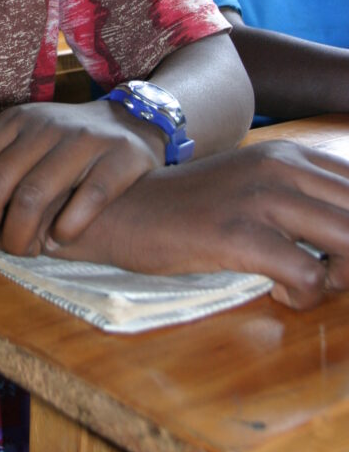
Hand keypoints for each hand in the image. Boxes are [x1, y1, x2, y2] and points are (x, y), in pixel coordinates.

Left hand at [0, 99, 164, 256]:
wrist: (132, 122)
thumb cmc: (66, 141)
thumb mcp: (26, 134)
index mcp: (16, 121)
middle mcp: (45, 126)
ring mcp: (83, 141)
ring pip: (34, 197)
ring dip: (18, 235)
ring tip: (19, 252)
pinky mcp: (119, 159)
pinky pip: (87, 200)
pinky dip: (66, 229)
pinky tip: (57, 242)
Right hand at [58, 140, 348, 309]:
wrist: (125, 209)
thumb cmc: (193, 207)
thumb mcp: (254, 185)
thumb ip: (303, 197)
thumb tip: (344, 233)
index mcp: (290, 154)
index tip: (336, 253)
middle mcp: (281, 166)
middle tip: (330, 273)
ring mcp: (260, 198)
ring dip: (342, 276)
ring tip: (309, 281)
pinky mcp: (238, 234)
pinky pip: (308, 276)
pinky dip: (304, 296)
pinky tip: (278, 292)